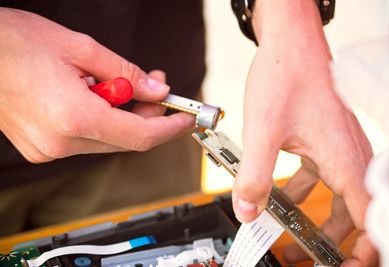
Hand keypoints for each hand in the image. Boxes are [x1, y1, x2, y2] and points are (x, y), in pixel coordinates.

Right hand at [0, 8, 193, 162]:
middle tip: (156, 86)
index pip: (141, 136)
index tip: (187, 118)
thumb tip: (158, 91)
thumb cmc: (15, 43)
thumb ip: (127, 74)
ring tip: (117, 83)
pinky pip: (87, 138)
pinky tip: (92, 96)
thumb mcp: (81, 48)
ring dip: (124, 115)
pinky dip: (101, 119)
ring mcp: (49, 149)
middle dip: (149, 115)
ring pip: (108, 139)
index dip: (170, 128)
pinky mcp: (42, 148)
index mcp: (74, 117)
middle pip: (127, 139)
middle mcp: (62, 142)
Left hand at [231, 1, 377, 265]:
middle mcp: (349, 155)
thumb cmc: (287, 75)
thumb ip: (254, 175)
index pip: (369, 217)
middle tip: (309, 255)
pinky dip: (300, 191)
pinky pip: (318, 176)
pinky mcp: (323, 140)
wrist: (290, 43)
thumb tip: (247, 210)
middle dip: (332, 240)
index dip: (364, 248)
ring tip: (288, 233)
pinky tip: (278, 196)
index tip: (347, 264)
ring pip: (334, 195)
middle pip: (354, 213)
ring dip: (313, 217)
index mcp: (345, 158)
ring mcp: (337, 147)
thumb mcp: (263, 131)